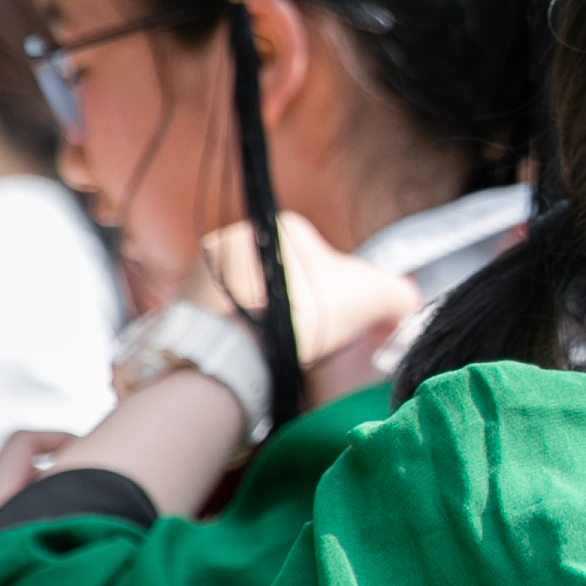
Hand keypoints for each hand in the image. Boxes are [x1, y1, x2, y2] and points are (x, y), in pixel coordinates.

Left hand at [193, 215, 420, 395]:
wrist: (246, 349)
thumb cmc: (311, 313)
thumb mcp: (377, 295)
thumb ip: (400, 293)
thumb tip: (404, 304)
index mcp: (280, 227)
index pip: (318, 257)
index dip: (335, 293)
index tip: (337, 322)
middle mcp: (235, 238)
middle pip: (280, 279)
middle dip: (297, 307)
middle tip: (310, 340)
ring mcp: (202, 272)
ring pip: (248, 301)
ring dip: (265, 323)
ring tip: (279, 354)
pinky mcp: (182, 305)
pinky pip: (220, 322)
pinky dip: (238, 338)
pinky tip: (252, 358)